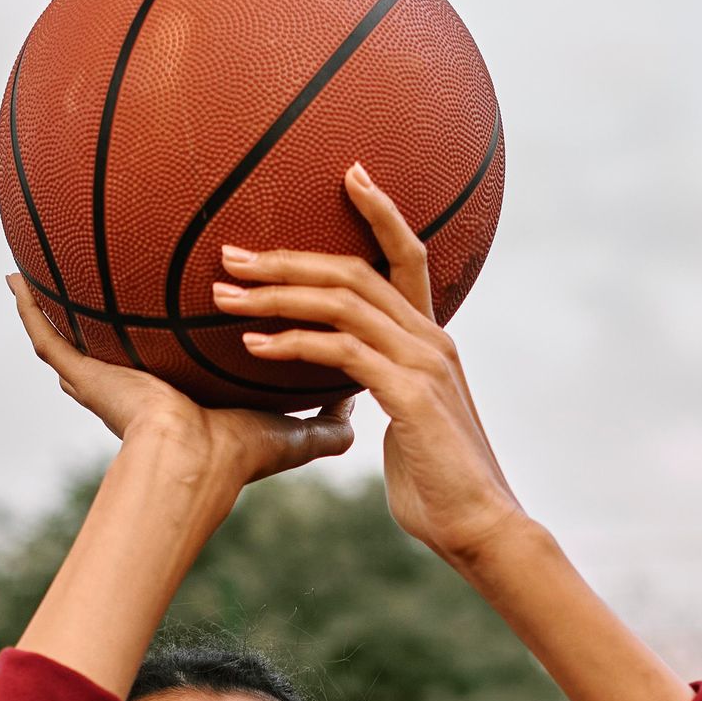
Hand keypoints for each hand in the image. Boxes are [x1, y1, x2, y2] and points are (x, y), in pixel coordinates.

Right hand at [9, 275, 355, 507]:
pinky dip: (29, 308)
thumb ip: (321, 422)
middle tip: (92, 271)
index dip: (165, 334)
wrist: (193, 465)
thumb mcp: (287, 433)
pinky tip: (12, 279)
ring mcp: (102, 378)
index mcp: (173, 394)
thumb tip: (352, 408)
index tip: (170, 305)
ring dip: (53, 300)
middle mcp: (134, 382)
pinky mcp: (84, 374)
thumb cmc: (236, 457)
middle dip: (101, 313)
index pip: (163, 359)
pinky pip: (47, 335)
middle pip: (109, 341)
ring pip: (71, 332)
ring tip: (33, 262)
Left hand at [208, 163, 524, 561]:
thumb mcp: (407, 428)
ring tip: (222, 295)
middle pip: (355, 271)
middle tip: (230, 252)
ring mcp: (423, 363)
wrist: (478, 527)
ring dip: (275, 294)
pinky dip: (291, 343)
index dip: (380, 211)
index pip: (407, 255)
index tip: (347, 173)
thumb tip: (352, 398)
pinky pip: (339, 351)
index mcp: (432, 340)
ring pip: (342, 302)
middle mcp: (431, 339)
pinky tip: (250, 346)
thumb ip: (383, 396)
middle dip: (288, 256)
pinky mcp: (408, 394)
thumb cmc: (439, 488)